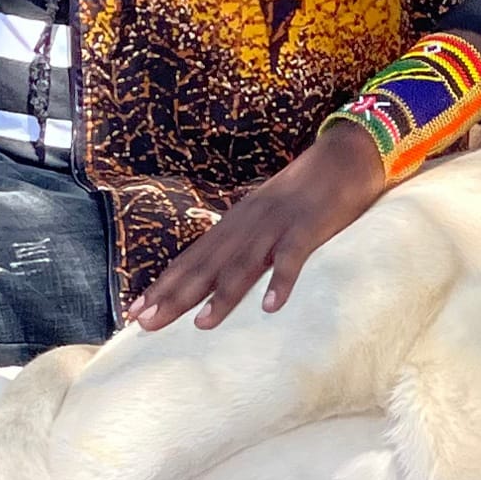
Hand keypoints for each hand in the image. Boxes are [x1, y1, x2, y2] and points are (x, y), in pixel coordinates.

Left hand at [126, 122, 386, 330]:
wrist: (345, 155)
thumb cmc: (306, 190)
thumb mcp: (265, 212)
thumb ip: (243, 237)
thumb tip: (217, 264)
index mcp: (236, 222)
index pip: (192, 258)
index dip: (163, 285)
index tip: (134, 312)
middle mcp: (248, 223)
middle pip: (207, 264)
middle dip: (175, 295)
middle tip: (145, 324)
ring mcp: (277, 225)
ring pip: (244, 263)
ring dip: (223, 295)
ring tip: (201, 324)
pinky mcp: (308, 227)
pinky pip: (293, 257)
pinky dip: (281, 281)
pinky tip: (271, 307)